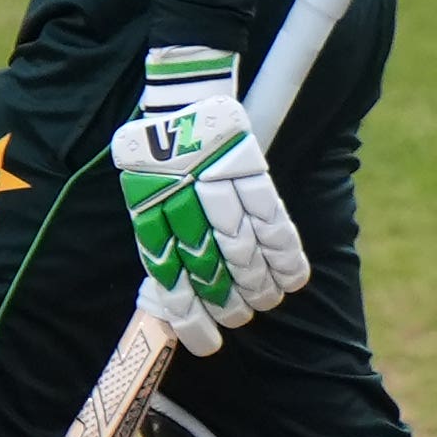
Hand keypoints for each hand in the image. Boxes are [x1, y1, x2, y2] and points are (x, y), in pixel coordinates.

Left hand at [110, 45, 310, 356]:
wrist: (184, 91)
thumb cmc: (160, 148)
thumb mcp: (143, 191)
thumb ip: (159, 232)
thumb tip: (175, 291)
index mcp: (149, 210)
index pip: (169, 276)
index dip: (189, 316)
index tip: (207, 345)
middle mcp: (182, 200)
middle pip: (211, 267)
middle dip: (229, 302)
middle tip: (241, 319)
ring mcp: (218, 184)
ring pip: (244, 248)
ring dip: (260, 284)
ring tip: (267, 303)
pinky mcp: (249, 166)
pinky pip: (272, 220)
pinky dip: (286, 254)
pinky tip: (294, 278)